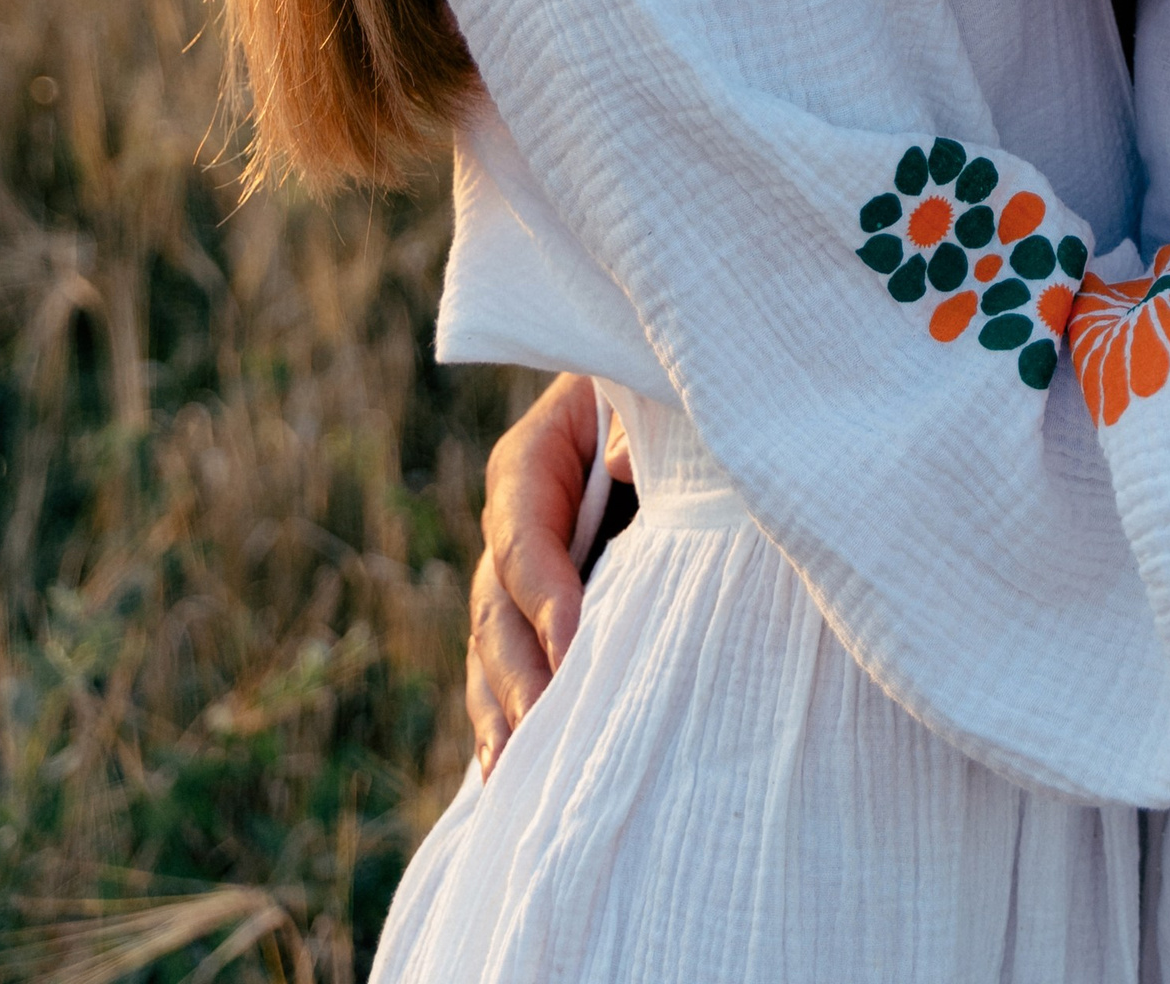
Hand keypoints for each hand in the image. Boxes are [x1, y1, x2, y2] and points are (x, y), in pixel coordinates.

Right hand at [465, 371, 623, 775]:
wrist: (676, 408)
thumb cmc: (663, 397)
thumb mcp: (648, 394)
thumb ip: (635, 426)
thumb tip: (622, 465)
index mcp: (529, 465)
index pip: (523, 536)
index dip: (544, 594)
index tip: (574, 648)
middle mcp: (514, 528)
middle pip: (496, 607)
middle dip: (517, 674)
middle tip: (540, 733)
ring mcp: (525, 579)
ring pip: (493, 651)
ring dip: (502, 712)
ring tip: (512, 775)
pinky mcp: (547, 616)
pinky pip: (517, 669)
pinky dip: (513, 718)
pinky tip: (515, 773)